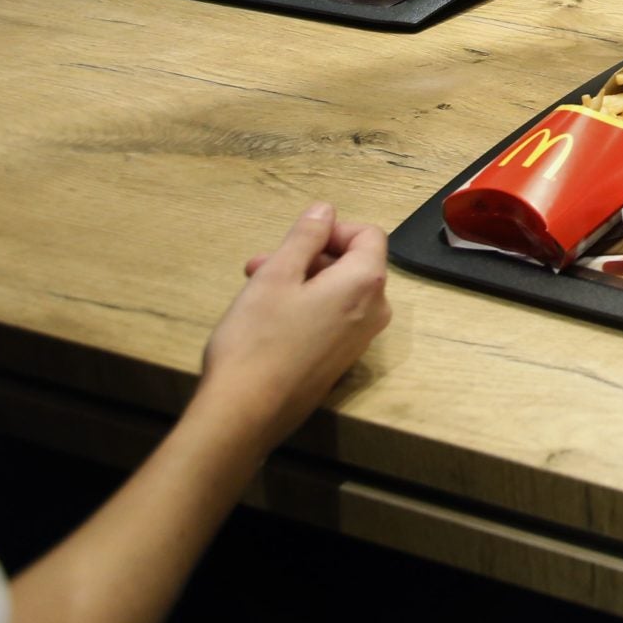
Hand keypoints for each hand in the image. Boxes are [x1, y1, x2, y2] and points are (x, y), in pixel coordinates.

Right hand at [197, 203, 389, 450]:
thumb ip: (305, 237)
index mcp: (366, 283)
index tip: (294, 238)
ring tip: (254, 286)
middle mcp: (376, 310)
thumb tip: (325, 209)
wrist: (246, 413)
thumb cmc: (257, 338)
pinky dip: (307, 306)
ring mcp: (361, 340)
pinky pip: (334, 318)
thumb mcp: (276, 275)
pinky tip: (268, 315)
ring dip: (301, 280)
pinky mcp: (342, 361)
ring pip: (338, 292)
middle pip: (353, 264)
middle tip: (259, 263)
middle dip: (308, 256)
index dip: (332, 229)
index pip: (369, 235)